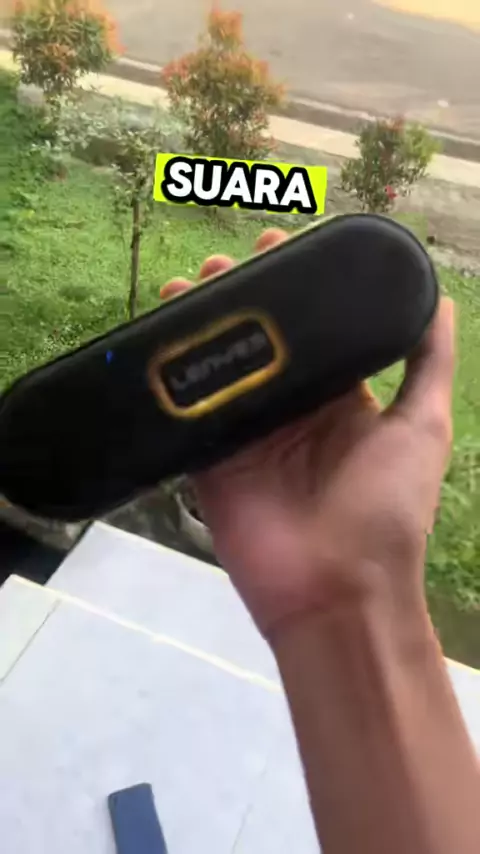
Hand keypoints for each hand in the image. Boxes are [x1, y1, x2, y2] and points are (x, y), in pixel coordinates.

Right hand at [160, 228, 454, 638]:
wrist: (338, 590)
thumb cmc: (387, 506)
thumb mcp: (422, 427)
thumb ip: (428, 363)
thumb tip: (438, 298)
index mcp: (339, 400)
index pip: (312, 331)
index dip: (294, 289)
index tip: (275, 245)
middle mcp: (291, 411)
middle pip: (260, 342)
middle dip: (240, 298)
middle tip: (223, 262)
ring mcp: (248, 436)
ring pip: (220, 368)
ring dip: (202, 327)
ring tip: (189, 285)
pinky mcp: (212, 461)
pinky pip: (189, 414)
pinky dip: (171, 380)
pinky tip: (158, 339)